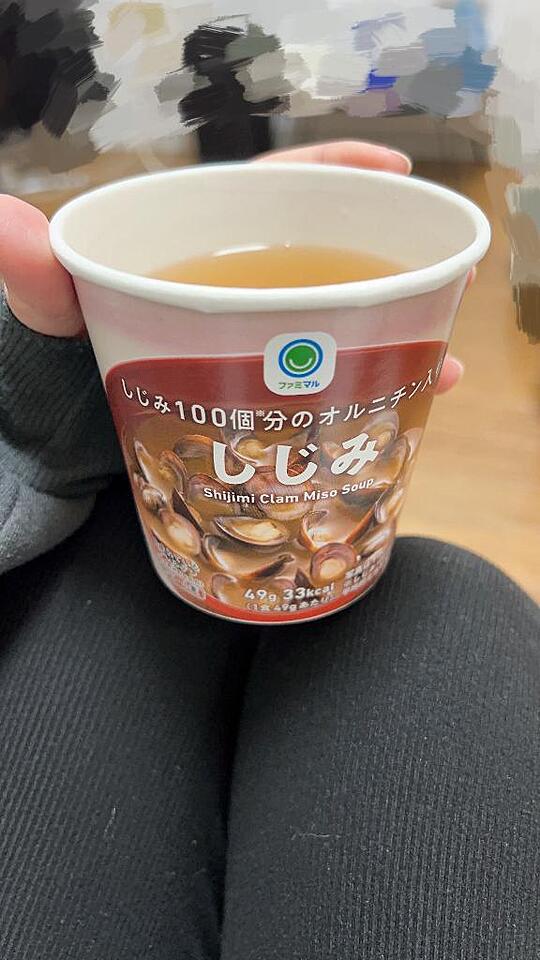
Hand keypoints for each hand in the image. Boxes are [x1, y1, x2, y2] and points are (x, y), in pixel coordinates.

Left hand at [0, 141, 467, 390]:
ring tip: (443, 365)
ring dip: (391, 342)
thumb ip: (35, 274)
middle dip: (388, 268)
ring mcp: (248, 345)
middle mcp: (233, 290)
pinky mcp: (258, 398)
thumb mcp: (50, 313)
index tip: (396, 174)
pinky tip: (406, 411)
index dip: (336, 177)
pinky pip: (322, 388)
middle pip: (323, 263)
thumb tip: (1, 221)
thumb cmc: (55, 365)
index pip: (274, 193)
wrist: (56, 447)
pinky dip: (365, 396)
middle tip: (448, 280)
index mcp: (197, 248)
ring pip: (334, 330)